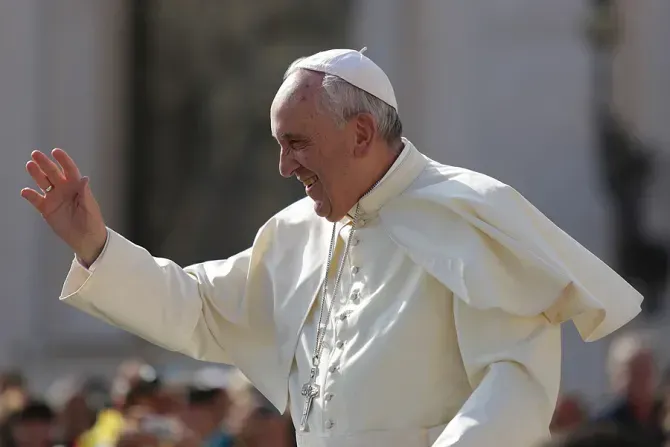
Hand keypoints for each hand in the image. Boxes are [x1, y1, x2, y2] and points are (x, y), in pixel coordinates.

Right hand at [21, 149, 107, 265]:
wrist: (86, 239)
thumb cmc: (92, 222)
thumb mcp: (90, 207)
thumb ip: (85, 193)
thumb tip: (84, 178)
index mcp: (77, 186)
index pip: (69, 170)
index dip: (63, 160)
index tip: (56, 152)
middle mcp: (64, 189)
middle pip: (53, 173)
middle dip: (45, 163)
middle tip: (36, 154)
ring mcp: (54, 198)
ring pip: (43, 183)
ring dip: (36, 174)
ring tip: (30, 165)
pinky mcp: (46, 209)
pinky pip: (36, 200)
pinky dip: (30, 195)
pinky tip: (25, 191)